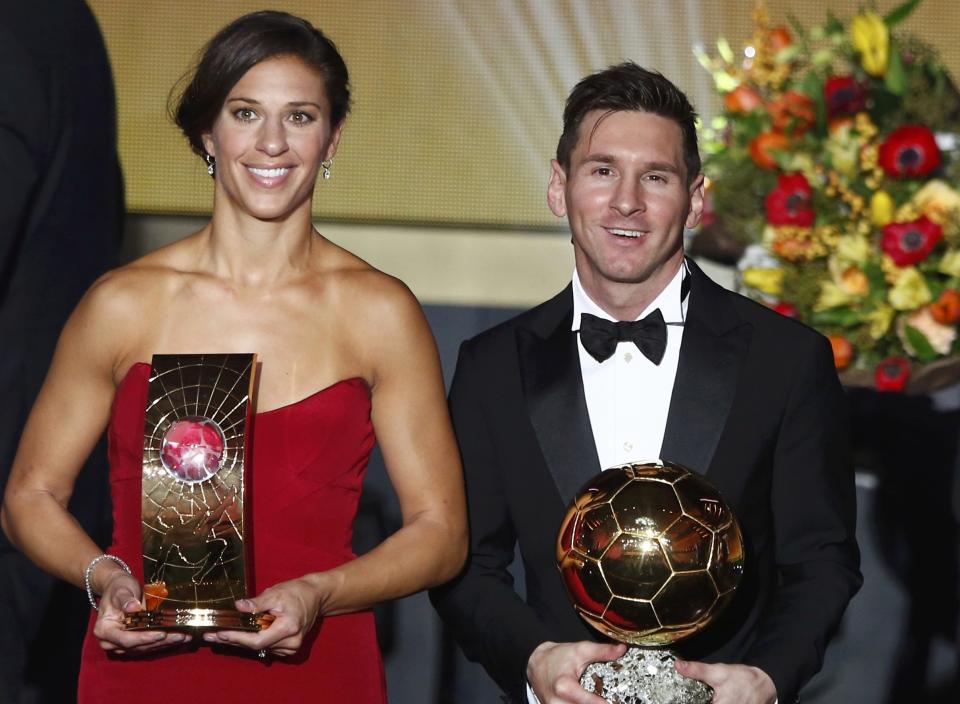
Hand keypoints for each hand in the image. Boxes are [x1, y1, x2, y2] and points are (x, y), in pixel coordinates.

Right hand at [92, 569, 190, 653]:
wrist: (118, 589)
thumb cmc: (118, 588)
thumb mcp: (121, 590)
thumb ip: (125, 600)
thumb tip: (133, 608)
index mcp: (104, 630)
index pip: (125, 639)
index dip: (144, 638)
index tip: (161, 634)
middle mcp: (111, 642)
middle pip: (137, 646)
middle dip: (160, 642)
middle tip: (180, 636)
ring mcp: (122, 645)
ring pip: (145, 648)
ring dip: (166, 644)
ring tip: (184, 636)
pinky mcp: (133, 643)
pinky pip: (149, 645)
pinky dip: (164, 642)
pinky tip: (179, 637)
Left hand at [204, 575, 322, 656]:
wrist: (316, 596)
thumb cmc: (296, 592)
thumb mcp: (276, 592)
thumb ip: (257, 603)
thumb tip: (238, 607)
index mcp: (288, 628)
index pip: (258, 640)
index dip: (238, 639)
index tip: (220, 634)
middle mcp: (291, 642)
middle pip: (256, 646)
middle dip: (234, 640)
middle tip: (212, 636)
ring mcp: (291, 647)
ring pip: (260, 648)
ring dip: (241, 642)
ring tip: (221, 635)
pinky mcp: (289, 648)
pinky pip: (266, 648)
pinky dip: (253, 642)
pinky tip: (239, 636)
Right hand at [527, 640, 626, 703]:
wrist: (536, 664)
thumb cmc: (558, 657)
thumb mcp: (580, 650)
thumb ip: (602, 651)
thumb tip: (622, 650)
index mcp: (564, 687)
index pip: (589, 702)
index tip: (614, 702)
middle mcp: (557, 703)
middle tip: (611, 700)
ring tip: (602, 700)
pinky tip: (591, 701)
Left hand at [674, 660, 776, 703]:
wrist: (764, 684)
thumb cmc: (743, 680)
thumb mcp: (718, 672)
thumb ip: (697, 671)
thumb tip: (678, 665)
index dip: (685, 699)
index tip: (678, 695)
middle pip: (700, 703)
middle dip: (694, 698)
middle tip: (691, 692)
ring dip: (701, 698)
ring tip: (702, 693)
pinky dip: (709, 699)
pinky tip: (710, 696)